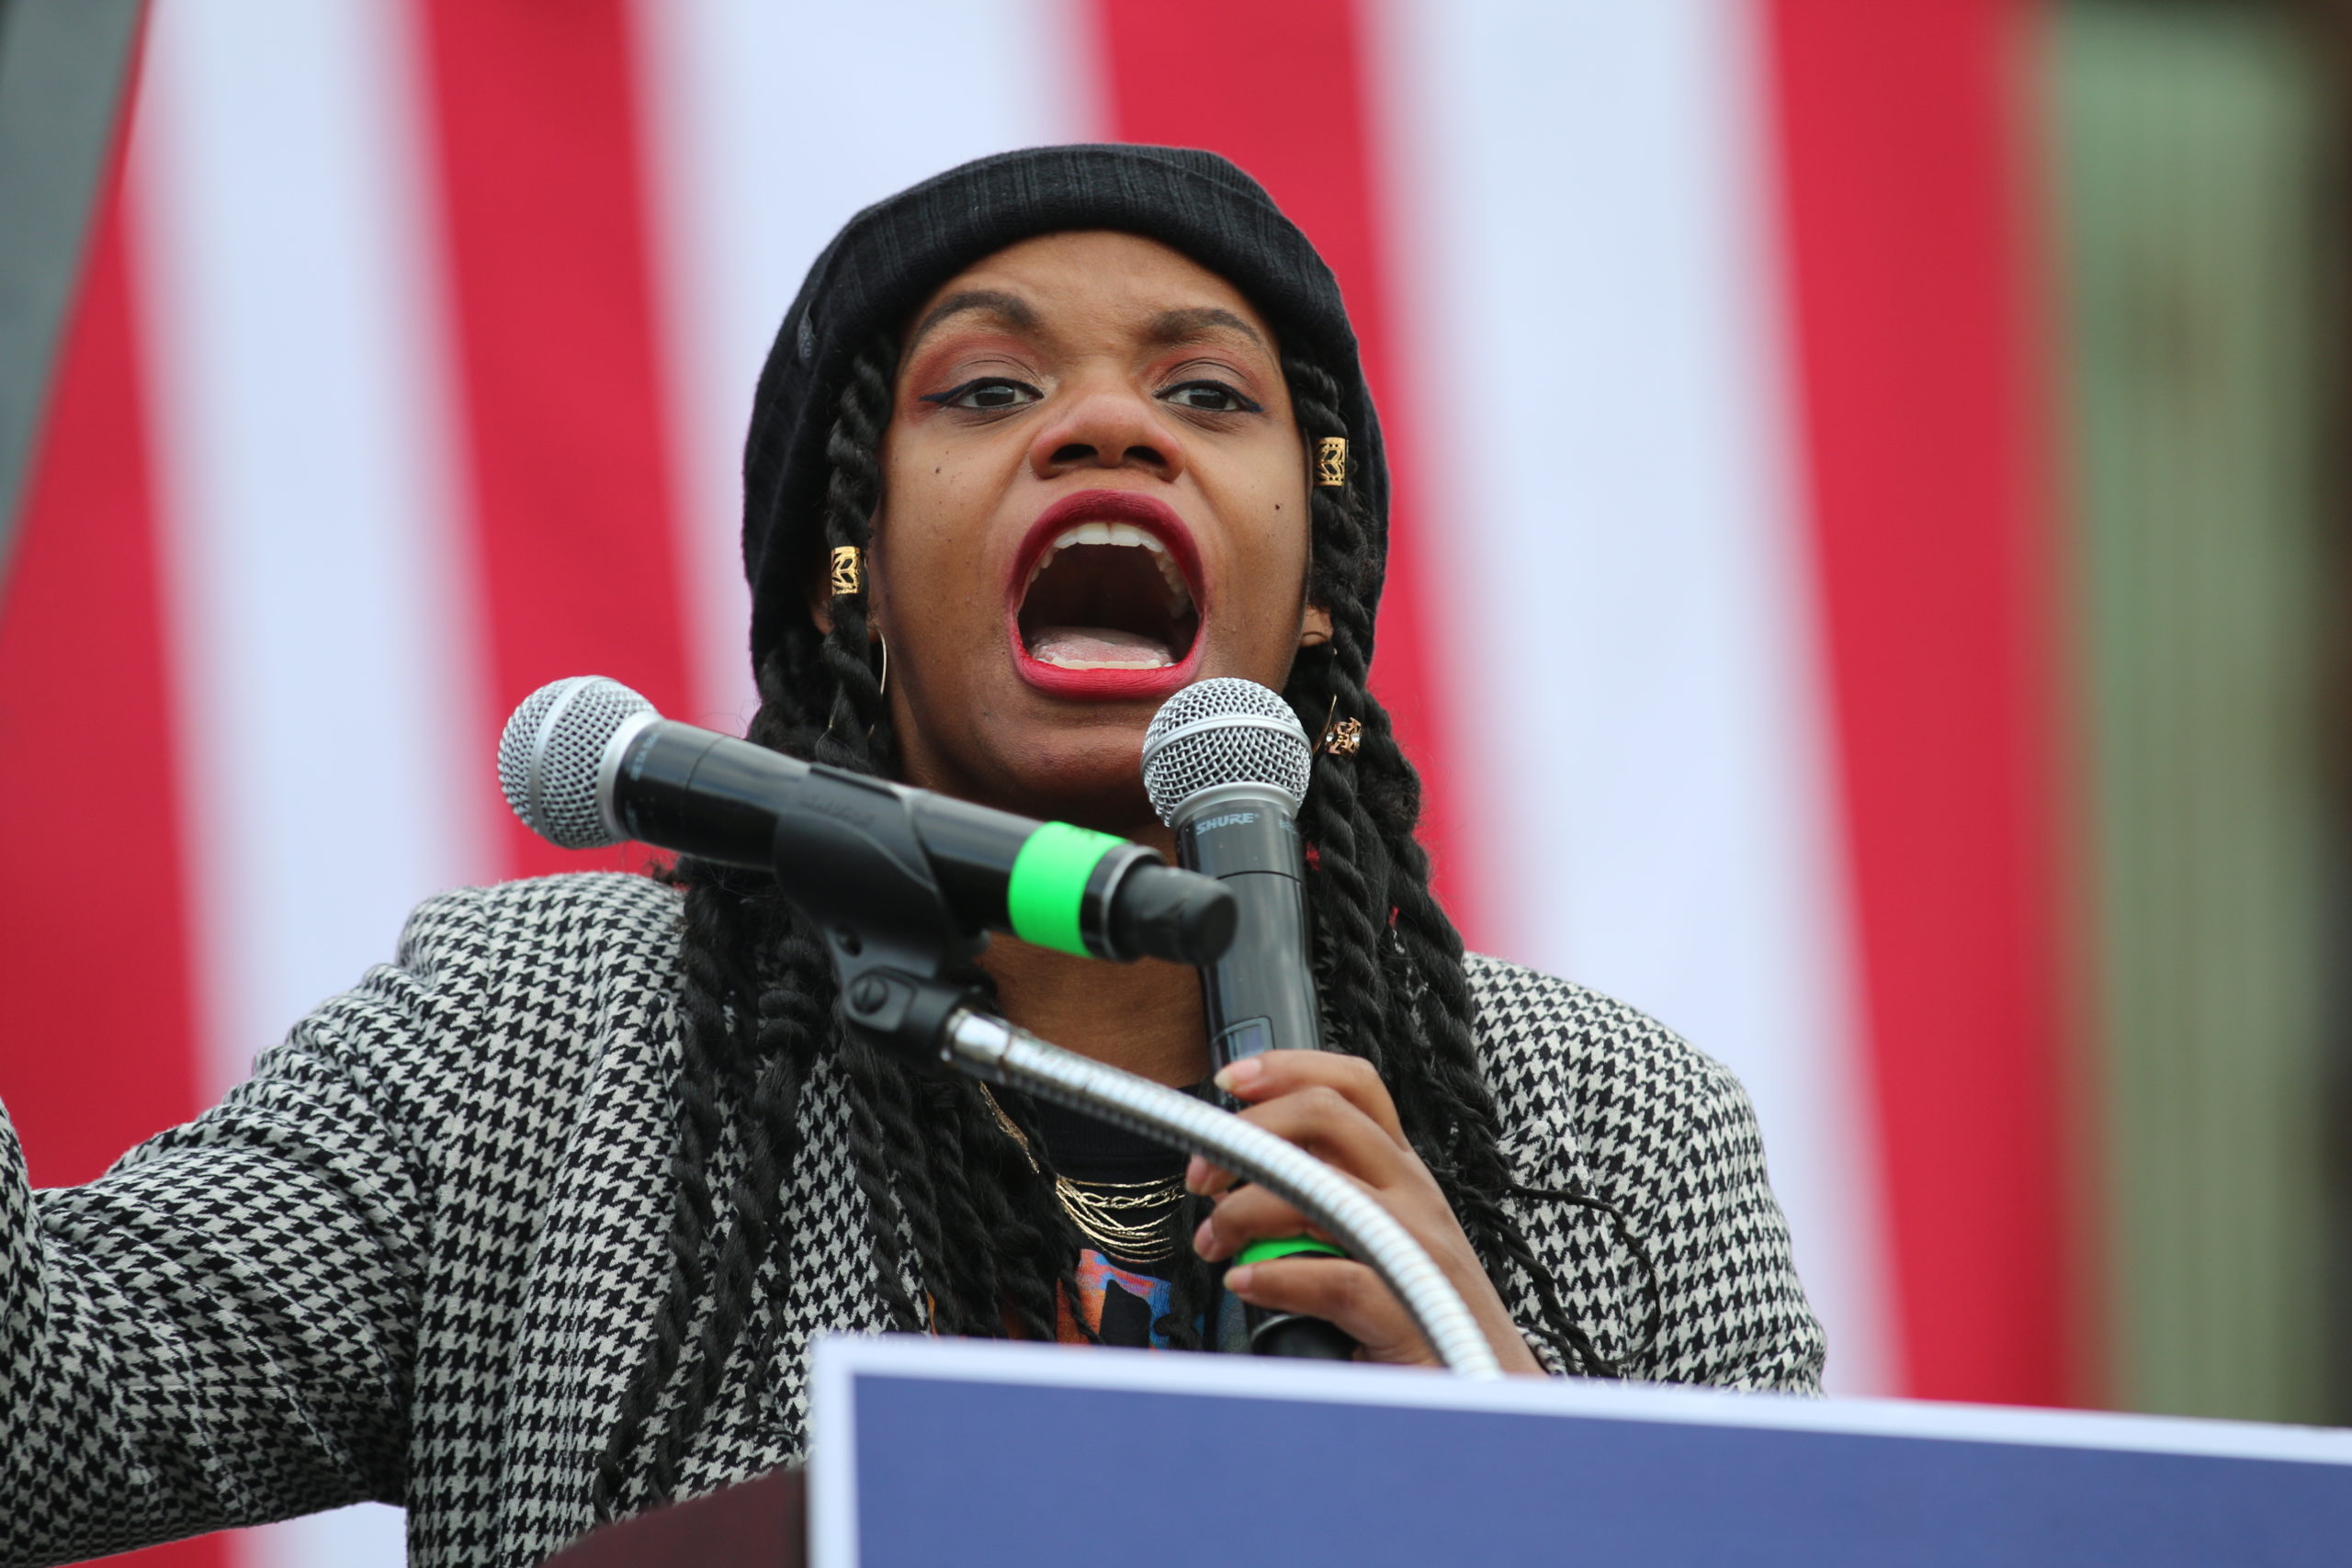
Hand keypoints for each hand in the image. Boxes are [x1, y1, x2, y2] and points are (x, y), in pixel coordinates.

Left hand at [1185, 1050, 1547, 1374]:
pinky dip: (1275, 1277)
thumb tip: (1232, 1188)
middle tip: (1203, 1177)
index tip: (1229, 1080)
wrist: (1493, 1393)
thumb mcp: (1371, 1242)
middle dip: (1247, 1134)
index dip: (1287, 1068)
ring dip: (1244, 1212)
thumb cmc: (1421, 1319)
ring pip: (1318, 1189)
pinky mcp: (1408, 1307)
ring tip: (1215, 1246)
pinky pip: (1329, 1276)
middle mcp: (1414, 1195)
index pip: (1353, 1086)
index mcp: (1402, 1174)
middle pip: (1326, 1114)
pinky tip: (1247, 1284)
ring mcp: (1414, 1247)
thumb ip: (1318, 1206)